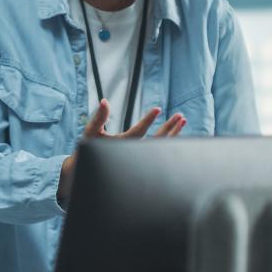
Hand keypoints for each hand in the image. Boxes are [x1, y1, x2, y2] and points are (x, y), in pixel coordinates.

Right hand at [57, 100, 187, 205]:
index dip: (147, 120)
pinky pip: (159, 150)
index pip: (138, 132)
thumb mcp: (91, 132)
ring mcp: (139, 158)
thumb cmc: (89, 150)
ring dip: (173, 133)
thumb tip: (104, 101)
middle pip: (155, 141)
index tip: (157, 109)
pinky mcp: (141, 160)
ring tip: (182, 120)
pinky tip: (176, 131)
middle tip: (179, 116)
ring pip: (160, 146)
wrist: (89, 171)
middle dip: (169, 127)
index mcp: (121, 146)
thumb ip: (99, 117)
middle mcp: (133, 153)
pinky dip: (169, 141)